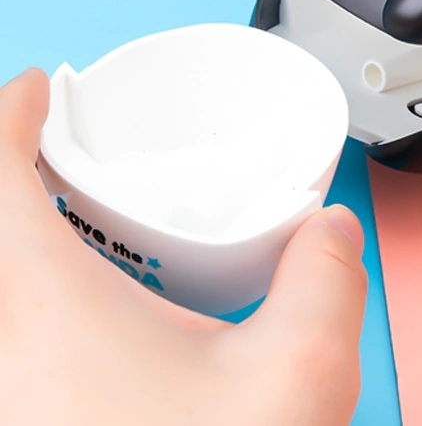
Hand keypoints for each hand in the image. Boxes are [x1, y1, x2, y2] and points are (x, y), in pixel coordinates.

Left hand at [1, 69, 366, 425]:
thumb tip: (330, 230)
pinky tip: (80, 320)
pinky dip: (26, 290)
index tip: (38, 85)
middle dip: (12, 174)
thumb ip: (326, 280)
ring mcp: (2, 388)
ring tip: (72, 222)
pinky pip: (7, 329)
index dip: (5, 114)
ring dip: (17, 237)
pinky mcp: (17, 412)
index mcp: (38, 310)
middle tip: (58, 153)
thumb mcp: (294, 380)